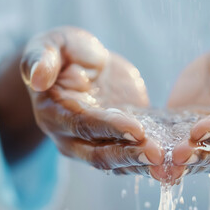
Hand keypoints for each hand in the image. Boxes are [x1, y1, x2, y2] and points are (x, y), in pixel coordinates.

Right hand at [21, 26, 162, 175]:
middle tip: (158, 155)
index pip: (84, 125)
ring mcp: (95, 142)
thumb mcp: (52, 44)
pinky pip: (132, 156)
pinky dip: (150, 161)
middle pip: (100, 153)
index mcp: (55, 113)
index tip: (137, 129)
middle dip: (129, 155)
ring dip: (142, 164)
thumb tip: (37, 77)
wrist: (83, 63)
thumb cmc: (66, 51)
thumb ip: (42, 57)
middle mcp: (71, 136)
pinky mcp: (116, 140)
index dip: (110, 128)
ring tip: (168, 165)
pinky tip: (172, 162)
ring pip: (118, 162)